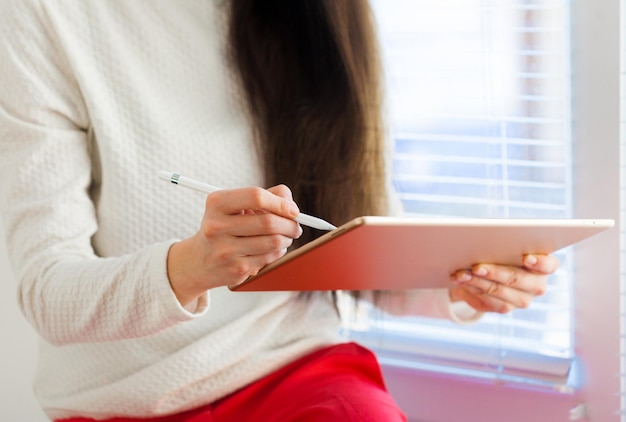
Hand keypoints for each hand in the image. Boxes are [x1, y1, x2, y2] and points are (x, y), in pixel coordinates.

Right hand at [167, 184, 302, 305]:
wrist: (199, 261)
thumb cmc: (224, 226)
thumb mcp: (235, 206)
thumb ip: (265, 196)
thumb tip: (290, 204)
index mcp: (216, 203)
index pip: (256, 196)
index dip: (280, 203)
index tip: (293, 210)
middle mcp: (216, 226)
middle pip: (268, 222)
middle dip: (290, 224)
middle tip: (296, 226)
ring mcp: (225, 250)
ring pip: (273, 242)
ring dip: (287, 238)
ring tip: (285, 236)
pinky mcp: (236, 269)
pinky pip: (270, 257)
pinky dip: (278, 251)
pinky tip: (271, 248)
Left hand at [449, 254, 559, 313]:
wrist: (495, 270)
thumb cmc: (504, 250)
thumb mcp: (507, 245)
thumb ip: (504, 243)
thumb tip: (484, 239)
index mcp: (545, 266)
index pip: (549, 265)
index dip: (539, 262)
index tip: (526, 258)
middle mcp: (537, 286)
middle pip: (516, 279)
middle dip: (494, 272)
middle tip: (476, 267)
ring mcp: (522, 300)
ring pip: (498, 292)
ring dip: (476, 282)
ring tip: (460, 274)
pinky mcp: (505, 308)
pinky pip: (487, 303)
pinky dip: (471, 292)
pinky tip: (459, 285)